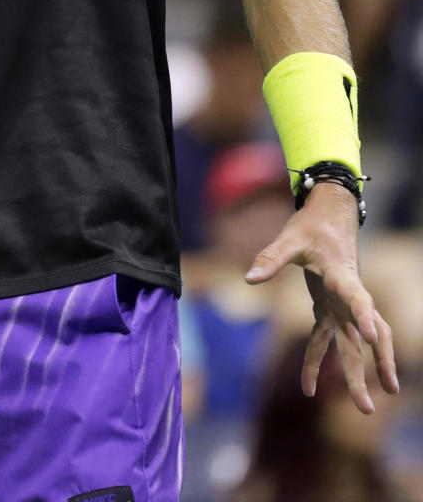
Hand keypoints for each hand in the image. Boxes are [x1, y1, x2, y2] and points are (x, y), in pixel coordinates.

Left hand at [244, 181, 398, 412]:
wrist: (330, 215)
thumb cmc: (313, 225)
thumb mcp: (290, 238)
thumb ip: (271, 258)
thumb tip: (249, 279)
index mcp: (343, 276)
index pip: (359, 299)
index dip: (365, 318)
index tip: (373, 339)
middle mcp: (348, 296)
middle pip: (364, 337)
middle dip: (370, 370)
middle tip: (369, 406)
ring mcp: (342, 305)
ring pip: (355, 344)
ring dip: (358, 373)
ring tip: (366, 407)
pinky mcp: (330, 307)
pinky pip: (327, 338)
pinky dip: (319, 360)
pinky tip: (309, 387)